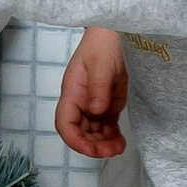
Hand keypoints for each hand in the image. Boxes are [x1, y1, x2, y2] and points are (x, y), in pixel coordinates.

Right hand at [55, 27, 127, 159]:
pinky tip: (121, 142)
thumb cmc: (102, 45)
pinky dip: (112, 137)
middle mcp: (80, 103)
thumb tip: (95, 111)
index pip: (65, 123)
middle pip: (80, 133)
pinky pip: (106, 127)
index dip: (75, 140)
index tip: (90, 148)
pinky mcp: (107, 106)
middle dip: (93, 146)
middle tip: (112, 151)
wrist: (113, 35)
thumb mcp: (101, 64)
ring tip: (119, 148)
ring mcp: (93, 105)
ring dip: (104, 144)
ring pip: (94, 133)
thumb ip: (98, 88)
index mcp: (72, 93)